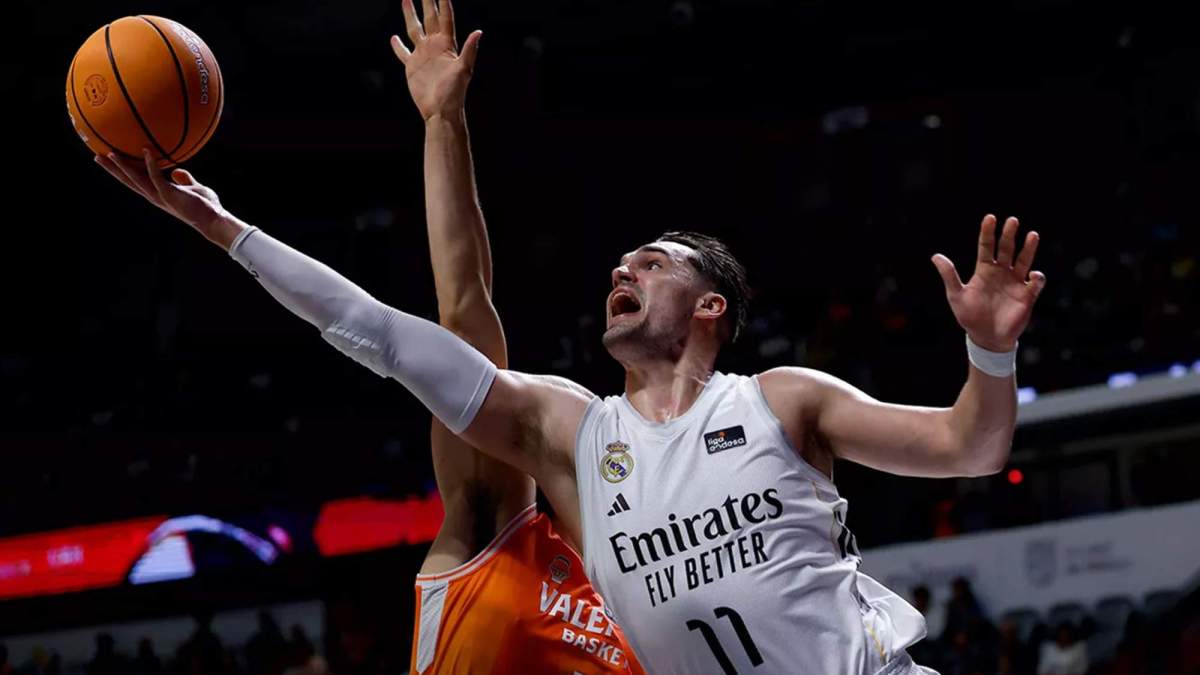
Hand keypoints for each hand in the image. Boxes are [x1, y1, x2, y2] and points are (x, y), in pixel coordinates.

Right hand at [95, 149, 240, 247]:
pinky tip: (147, 151)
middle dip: (112, 169)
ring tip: (109, 153)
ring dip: (123, 167)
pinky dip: (151, 165)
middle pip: (128, 181)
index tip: (110, 161)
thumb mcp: (194, 189)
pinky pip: (157, 177)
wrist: (215, 221)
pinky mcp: (170, 195)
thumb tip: (176, 170)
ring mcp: (161, 196)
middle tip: (96, 156)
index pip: (136, 180)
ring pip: (136, 180)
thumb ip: (184, 180)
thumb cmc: (206, 206)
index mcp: (158, 194)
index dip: (122, 171)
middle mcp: (155, 196)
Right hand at [390, 0, 480, 120]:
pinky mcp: (412, 66)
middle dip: (426, 2)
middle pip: (430, 18)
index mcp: (447, 45)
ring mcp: (423, 55)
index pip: (445, 18)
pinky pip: (403, 52)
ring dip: (410, 15)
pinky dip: (398, 45)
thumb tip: (478, 32)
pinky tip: (394, 37)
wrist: (441, 110)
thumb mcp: (464, 70)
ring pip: (414, 29)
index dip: (443, 3)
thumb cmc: (455, 92)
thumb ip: (469, 50)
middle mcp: (434, 46)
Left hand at [932, 215, 1046, 351]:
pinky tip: (1033, 275)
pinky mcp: (1027, 295)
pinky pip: (1036, 283)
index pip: (986, 246)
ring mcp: (1015, 282)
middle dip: (1009, 235)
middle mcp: (1001, 273)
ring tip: (1032, 234)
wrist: (986, 337)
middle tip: (1012, 220)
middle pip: (1006, 249)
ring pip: (1023, 260)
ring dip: (1028, 248)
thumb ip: (949, 275)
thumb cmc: (969, 316)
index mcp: (984, 270)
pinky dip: (1037, 277)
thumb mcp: (956, 295)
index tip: (990, 218)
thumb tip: (935, 256)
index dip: (988, 232)